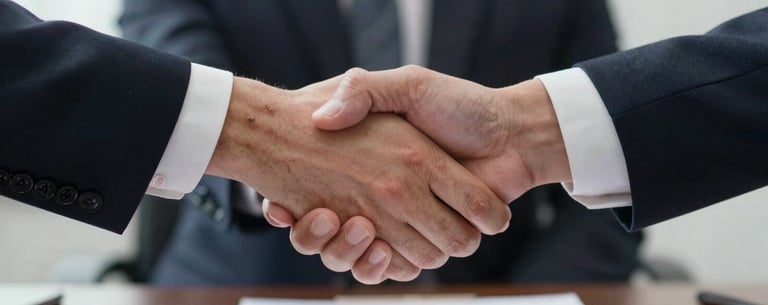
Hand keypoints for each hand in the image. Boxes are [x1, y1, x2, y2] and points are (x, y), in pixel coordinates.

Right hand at [275, 66, 573, 282]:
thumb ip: (364, 91)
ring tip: (355, 226)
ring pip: (358, 256)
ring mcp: (402, 221)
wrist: (511, 134)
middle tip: (319, 216)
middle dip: (321, 236)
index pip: (313, 196)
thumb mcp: (407, 85)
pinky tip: (378, 247)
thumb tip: (322, 119)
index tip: (280, 203)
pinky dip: (382, 267)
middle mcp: (383, 197)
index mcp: (370, 165)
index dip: (294, 207)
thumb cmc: (461, 106)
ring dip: (347, 252)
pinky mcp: (424, 240)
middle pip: (330, 236)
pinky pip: (391, 268)